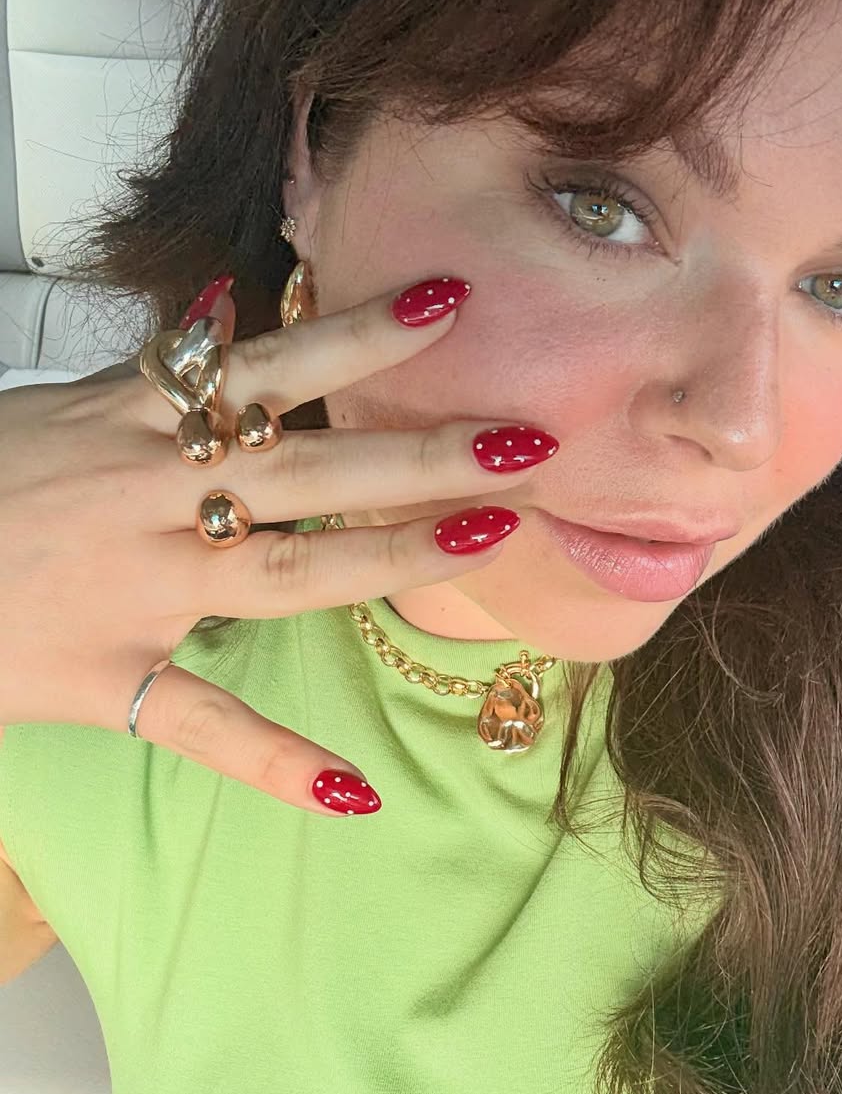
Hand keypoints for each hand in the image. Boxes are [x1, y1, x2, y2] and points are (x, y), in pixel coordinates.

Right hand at [0, 276, 557, 814]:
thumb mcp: (65, 403)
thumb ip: (158, 380)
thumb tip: (236, 318)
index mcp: (131, 420)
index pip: (265, 367)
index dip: (359, 336)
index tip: (451, 304)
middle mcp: (146, 494)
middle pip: (307, 469)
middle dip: (420, 452)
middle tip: (524, 436)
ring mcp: (131, 587)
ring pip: (281, 573)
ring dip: (391, 557)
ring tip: (492, 534)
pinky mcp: (101, 675)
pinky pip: (194, 720)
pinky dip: (272, 761)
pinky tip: (352, 789)